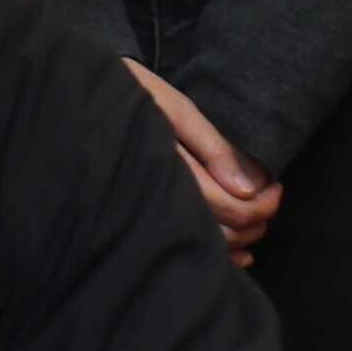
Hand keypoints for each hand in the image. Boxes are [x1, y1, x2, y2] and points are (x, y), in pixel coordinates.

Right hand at [134, 64, 279, 263]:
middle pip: (224, 232)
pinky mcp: (142, 221)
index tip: (276, 185)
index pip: (232, 207)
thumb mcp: (171, 108)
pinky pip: (186, 248)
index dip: (264, 202)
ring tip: (255, 216)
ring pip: (208, 247)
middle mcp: (159, 202)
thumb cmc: (124, 96)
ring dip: (242, 237)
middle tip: (272, 197)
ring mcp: (148, 217)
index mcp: (170, 172)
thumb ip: (212, 146)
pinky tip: (238, 252)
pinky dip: (220, 254)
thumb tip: (250, 187)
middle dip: (257, 219)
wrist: (75, 105)